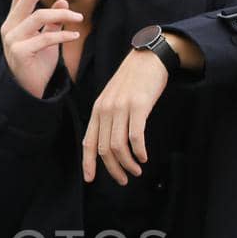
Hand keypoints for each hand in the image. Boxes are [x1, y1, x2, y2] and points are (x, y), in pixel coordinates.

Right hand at [1, 0, 82, 99]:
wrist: (29, 91)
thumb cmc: (37, 64)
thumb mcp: (47, 39)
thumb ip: (52, 22)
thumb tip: (62, 1)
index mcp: (13, 22)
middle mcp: (9, 28)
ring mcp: (12, 40)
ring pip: (38, 17)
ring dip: (61, 14)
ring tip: (79, 18)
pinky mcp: (20, 52)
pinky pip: (45, 38)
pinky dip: (62, 35)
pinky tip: (74, 34)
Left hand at [81, 49, 169, 183]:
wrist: (149, 57)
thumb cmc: (133, 79)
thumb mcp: (113, 96)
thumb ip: (108, 116)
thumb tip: (108, 143)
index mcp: (98, 109)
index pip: (88, 142)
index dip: (88, 163)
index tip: (90, 180)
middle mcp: (105, 110)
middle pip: (104, 149)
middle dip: (113, 169)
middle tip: (124, 180)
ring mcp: (121, 108)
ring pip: (118, 146)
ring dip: (127, 163)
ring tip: (137, 170)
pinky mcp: (138, 106)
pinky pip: (135, 136)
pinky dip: (139, 151)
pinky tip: (144, 157)